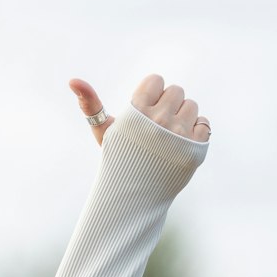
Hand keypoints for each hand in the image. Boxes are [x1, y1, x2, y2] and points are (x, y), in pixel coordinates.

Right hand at [69, 75, 209, 148]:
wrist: (133, 195)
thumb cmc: (117, 158)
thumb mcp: (103, 131)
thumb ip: (90, 104)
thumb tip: (72, 80)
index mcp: (137, 112)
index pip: (156, 80)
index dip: (151, 94)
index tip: (145, 111)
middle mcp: (158, 120)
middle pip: (176, 90)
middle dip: (168, 104)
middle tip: (157, 125)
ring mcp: (179, 134)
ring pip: (192, 105)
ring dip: (183, 117)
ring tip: (169, 135)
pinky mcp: (195, 148)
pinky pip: (204, 124)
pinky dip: (195, 132)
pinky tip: (181, 144)